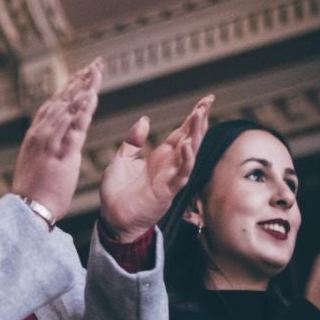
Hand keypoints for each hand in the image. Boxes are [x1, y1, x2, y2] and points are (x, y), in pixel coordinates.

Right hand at [10, 60, 102, 221]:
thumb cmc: (34, 189)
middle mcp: (41, 133)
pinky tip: (92, 95)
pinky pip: (75, 127)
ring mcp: (51, 142)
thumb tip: (54, 135)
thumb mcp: (36, 160)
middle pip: (63, 99)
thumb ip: (45, 143)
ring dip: (84, 87)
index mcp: (36, 133)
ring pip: (69, 108)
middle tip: (96, 63)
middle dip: (81, 79)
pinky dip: (83, 109)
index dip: (70, 86)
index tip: (83, 73)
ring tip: (97, 71)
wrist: (28, 209)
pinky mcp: (62, 153)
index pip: (54, 102)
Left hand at [98, 95, 213, 240]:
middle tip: (208, 101)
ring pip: (190, 153)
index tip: (205, 100)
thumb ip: (133, 141)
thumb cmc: (116, 192)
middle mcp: (169, 165)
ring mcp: (171, 178)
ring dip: (196, 135)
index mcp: (160, 157)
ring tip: (199, 116)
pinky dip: (186, 160)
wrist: (112, 218)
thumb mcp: (121, 159)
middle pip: (191, 138)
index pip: (181, 132)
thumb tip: (144, 120)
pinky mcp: (167, 191)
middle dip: (200, 121)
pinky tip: (188, 145)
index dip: (193, 117)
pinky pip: (181, 174)